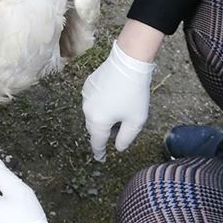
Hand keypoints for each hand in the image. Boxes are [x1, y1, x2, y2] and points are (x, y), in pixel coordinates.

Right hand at [81, 40, 154, 161]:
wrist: (128, 63)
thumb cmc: (134, 93)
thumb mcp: (136, 121)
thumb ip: (126, 138)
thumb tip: (118, 147)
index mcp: (98, 121)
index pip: (97, 142)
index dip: (100, 152)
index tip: (101, 159)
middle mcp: (87, 110)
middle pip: (94, 128)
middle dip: (104, 132)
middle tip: (119, 130)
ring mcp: (86, 96)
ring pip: (93, 113)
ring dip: (103, 117)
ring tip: (120, 110)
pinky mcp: (88, 85)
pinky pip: (93, 100)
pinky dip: (101, 104)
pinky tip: (115, 97)